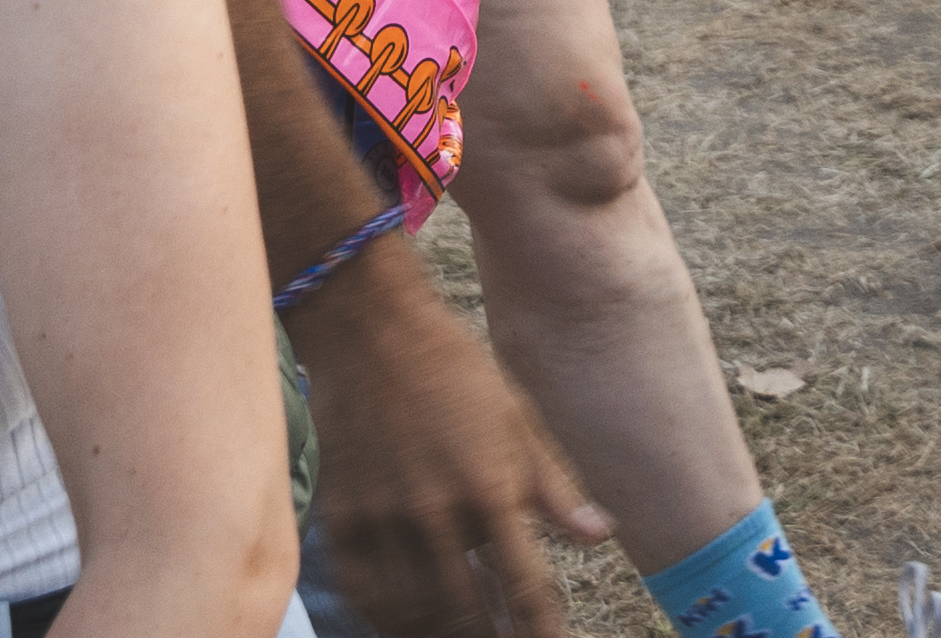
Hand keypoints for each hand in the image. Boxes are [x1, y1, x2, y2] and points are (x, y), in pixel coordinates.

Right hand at [295, 269, 606, 637]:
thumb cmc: (456, 371)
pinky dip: (386, 617)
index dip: (539, 631)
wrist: (371, 332)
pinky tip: (405, 621)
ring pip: (412, 612)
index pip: (524, 587)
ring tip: (464, 634)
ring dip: (439, 633)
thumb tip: (599, 536)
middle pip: (465, 612)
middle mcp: (436, 512)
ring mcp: (382, 519)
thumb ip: (555, 487)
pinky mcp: (341, 518)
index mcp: (490, 487)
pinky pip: (363, 593)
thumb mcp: (519, 419)